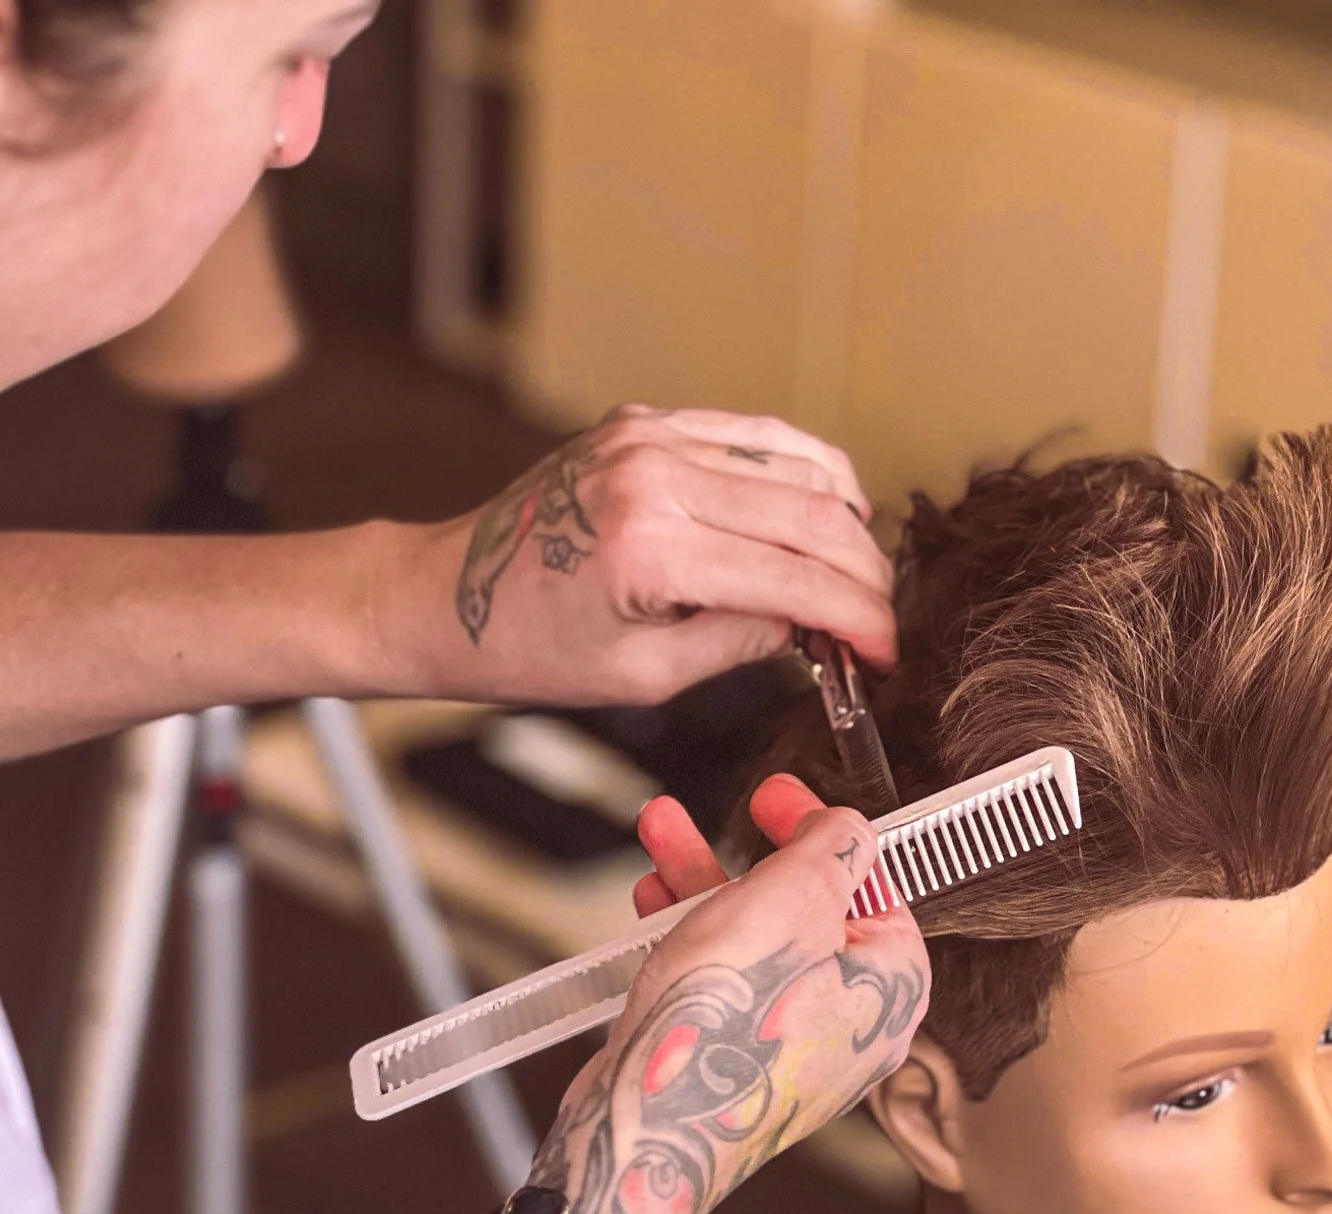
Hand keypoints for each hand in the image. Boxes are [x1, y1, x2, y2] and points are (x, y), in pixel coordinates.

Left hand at [404, 405, 895, 707]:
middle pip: (814, 512)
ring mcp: (650, 436)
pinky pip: (755, 436)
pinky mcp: (645, 422)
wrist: (444, 594)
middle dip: (864, 572)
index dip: (862, 619)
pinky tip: (820, 514)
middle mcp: (654, 475)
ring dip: (843, 520)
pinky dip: (801, 473)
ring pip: (798, 463)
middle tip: (879, 619)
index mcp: (650, 549)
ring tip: (852, 574)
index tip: (888, 653)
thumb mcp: (648, 674)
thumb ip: (745, 641)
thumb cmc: (528, 647)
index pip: (798, 577)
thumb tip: (822, 627)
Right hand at [528, 775, 929, 1213]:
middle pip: (808, 909)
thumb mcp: (793, 897)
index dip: (821, 828)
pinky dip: (692, 940)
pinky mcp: (740, 1066)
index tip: (782, 799)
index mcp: (893, 983)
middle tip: (720, 814)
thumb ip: (830, 847)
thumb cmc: (727, 1027)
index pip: (873, 882)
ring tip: (660, 840)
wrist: (649, 1127)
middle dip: (748, 853)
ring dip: (706, 884)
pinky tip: (652, 906)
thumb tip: (845, 829)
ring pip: (757, 944)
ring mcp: (795, 1050)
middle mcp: (854, 1024)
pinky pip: (726, 986)